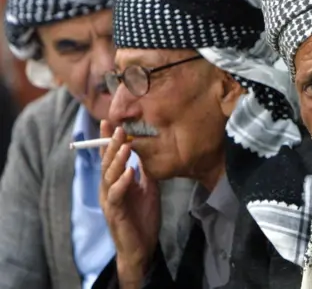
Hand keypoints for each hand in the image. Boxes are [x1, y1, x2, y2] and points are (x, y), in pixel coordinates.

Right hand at [99, 120, 160, 285]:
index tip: (110, 121)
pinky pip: (116, 195)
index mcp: (114, 181)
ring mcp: (109, 200)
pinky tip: (130, 173)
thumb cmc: (142, 217)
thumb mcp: (148, 188)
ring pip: (108, 176)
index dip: (107, 140)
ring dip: (117, 161)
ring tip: (125, 147)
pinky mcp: (115, 213)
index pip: (109, 157)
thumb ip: (145, 170)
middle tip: (118, 128)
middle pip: (106, 162)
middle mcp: (108, 188)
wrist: (142, 246)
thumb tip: (149, 150)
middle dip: (111, 145)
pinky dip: (122, 183)